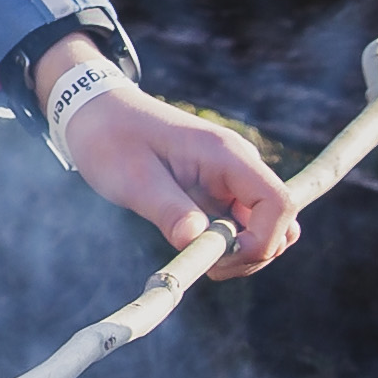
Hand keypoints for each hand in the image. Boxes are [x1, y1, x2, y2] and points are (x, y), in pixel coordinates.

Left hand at [42, 48, 300, 273]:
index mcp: (226, 155)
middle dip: (253, 253)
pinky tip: (193, 245)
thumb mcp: (133, 177)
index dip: (263, 240)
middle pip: (280, 221)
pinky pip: (240, 225)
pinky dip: (226, 245)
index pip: (279, 202)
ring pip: (264, 228)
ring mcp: (231, 178)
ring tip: (196, 256)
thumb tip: (194, 241)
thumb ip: (167, 209)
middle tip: (206, 265)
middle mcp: (238, 164)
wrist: (96, 113)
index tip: (222, 258)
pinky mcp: (217, 190)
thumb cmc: (111, 138)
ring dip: (241, 252)